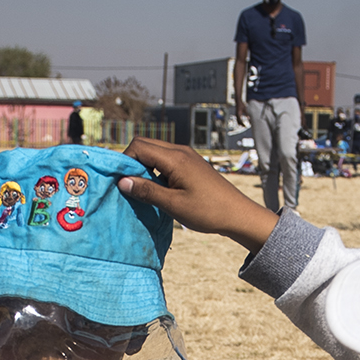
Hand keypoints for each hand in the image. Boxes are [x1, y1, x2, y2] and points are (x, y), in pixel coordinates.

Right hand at [119, 139, 277, 250]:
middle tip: (128, 185)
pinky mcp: (190, 163)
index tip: (121, 181)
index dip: (125, 161)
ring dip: (144, 166)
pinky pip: (165, 159)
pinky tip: (157, 189)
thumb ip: (147, 191)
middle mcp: (180, 151)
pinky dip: (155, 170)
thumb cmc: (208, 211)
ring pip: (155, 152)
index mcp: (175, 158)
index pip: (139, 146)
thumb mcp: (174, 205)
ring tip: (143, 190)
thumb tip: (122, 182)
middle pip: (145, 145)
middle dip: (132, 162)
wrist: (238, 214)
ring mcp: (186, 156)